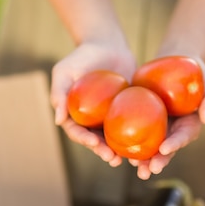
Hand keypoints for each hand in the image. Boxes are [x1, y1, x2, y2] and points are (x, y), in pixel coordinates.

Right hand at [50, 41, 135, 165]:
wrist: (107, 45)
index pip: (77, 132)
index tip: (93, 144)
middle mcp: (92, 120)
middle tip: (113, 159)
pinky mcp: (127, 111)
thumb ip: (59, 93)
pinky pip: (132, 126)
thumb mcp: (65, 71)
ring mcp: (110, 117)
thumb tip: (58, 120)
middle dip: (103, 151)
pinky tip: (146, 144)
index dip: (84, 140)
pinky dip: (137, 136)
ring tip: (128, 161)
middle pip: (96, 140)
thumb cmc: (81, 56)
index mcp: (74, 115)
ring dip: (120, 151)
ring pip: (114, 138)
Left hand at [129, 59, 204, 179]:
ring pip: (148, 145)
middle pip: (164, 149)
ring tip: (133, 166)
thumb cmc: (200, 74)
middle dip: (157, 161)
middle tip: (147, 171)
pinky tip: (117, 148)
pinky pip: (135, 130)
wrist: (179, 61)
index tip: (165, 150)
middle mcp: (172, 130)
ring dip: (141, 158)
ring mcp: (157, 125)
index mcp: (189, 126)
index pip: (183, 137)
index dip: (175, 144)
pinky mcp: (143, 117)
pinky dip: (127, 140)